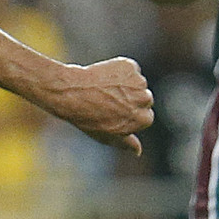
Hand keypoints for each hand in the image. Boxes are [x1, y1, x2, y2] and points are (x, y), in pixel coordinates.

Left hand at [39, 56, 154, 153]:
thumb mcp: (107, 136)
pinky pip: (129, 68)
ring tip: (104, 89)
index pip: (146, 115)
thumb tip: (138, 151)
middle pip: (144, 98)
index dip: (129, 113)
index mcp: (144, 120)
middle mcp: (145, 100)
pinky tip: (104, 77)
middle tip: (108, 100)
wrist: (72, 93)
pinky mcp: (130, 66)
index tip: (114, 112)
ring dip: (125, 84)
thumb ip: (126, 143)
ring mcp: (139, 82)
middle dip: (131, 98)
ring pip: (137, 82)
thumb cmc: (87, 118)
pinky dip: (119, 70)